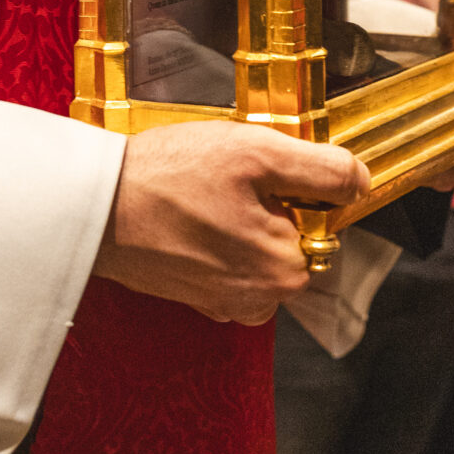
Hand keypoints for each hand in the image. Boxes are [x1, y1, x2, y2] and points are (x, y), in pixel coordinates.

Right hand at [94, 121, 369, 324]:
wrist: (93, 207)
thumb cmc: (169, 176)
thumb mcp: (256, 151)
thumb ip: (320, 167)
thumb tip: (360, 181)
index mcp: (286, 269)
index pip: (321, 222)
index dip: (293, 189)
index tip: (256, 173)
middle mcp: (261, 300)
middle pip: (289, 237)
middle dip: (266, 206)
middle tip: (223, 180)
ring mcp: (225, 302)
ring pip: (257, 248)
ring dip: (238, 221)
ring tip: (199, 196)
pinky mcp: (195, 298)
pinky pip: (225, 261)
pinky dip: (213, 238)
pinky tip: (185, 216)